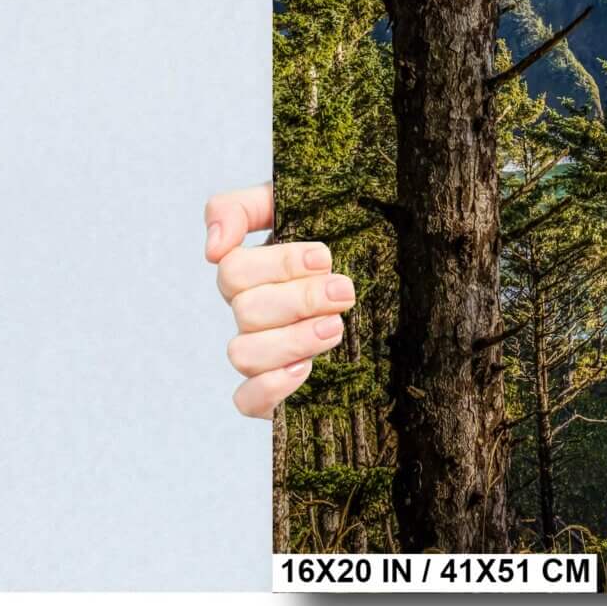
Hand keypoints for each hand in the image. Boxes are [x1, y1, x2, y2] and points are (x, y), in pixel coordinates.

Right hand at [205, 183, 353, 418]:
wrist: (393, 277)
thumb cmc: (343, 235)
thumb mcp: (298, 205)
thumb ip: (244, 208)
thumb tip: (212, 247)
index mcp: (254, 272)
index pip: (234, 270)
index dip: (278, 264)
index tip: (324, 257)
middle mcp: (253, 313)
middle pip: (246, 311)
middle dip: (300, 300)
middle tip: (344, 292)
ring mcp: (262, 352)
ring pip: (243, 354)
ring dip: (291, 340)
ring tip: (335, 328)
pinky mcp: (275, 391)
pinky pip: (245, 401)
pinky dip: (269, 388)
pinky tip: (305, 369)